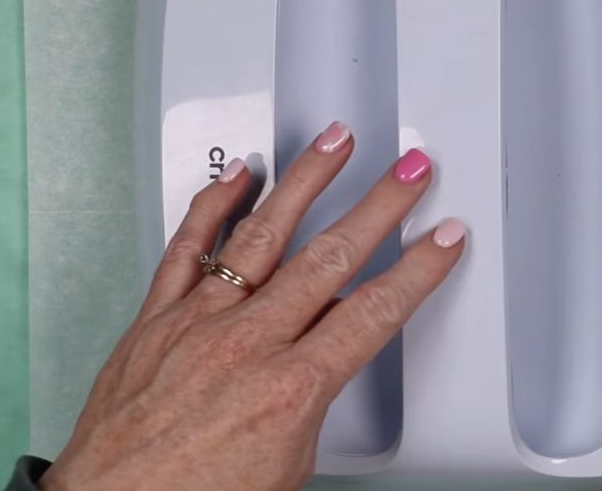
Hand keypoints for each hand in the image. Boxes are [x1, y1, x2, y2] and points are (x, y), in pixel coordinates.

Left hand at [39, 122, 465, 490]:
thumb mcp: (291, 461)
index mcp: (291, 387)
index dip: (419, 269)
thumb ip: (315, 394)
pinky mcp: (156, 318)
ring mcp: (199, 322)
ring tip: (335, 142)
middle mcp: (247, 343)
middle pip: (332, 256)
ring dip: (306, 181)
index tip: (445, 237)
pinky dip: (213, 205)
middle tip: (411, 169)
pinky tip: (238, 174)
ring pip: (263, 233)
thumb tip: (327, 353)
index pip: (375, 311)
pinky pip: (188, 247)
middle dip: (381, 206)